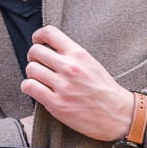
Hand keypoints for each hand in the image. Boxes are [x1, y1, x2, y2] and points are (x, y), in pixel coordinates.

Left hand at [21, 25, 133, 140]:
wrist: (117, 114)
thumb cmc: (104, 90)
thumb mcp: (91, 63)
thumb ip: (72, 55)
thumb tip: (49, 48)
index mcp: (79, 54)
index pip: (49, 33)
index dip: (38, 36)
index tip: (38, 41)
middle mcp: (70, 67)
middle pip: (35, 51)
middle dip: (33, 56)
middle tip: (38, 63)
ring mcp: (62, 86)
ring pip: (31, 69)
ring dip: (32, 74)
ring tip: (40, 79)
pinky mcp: (56, 103)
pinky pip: (29, 87)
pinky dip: (29, 87)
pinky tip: (37, 90)